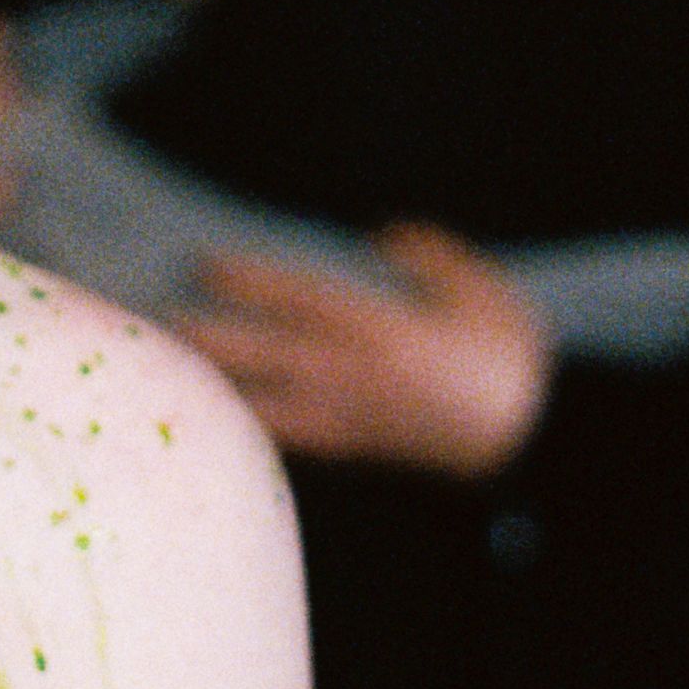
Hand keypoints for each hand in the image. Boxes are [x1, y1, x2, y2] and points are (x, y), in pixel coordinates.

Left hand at [175, 224, 552, 476]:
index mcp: (378, 332)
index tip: (200, 263)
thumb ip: (431, 257)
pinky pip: (286, 439)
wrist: (533, 447)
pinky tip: (222, 422)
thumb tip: (385, 236)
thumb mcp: (483, 291)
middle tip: (155, 322)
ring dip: (214, 388)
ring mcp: (346, 422)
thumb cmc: (510, 363)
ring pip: (261, 404)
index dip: (243, 281)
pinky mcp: (353, 453)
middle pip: (259, 358)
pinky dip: (250, 427)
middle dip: (206, 340)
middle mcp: (350, 378)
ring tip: (172, 373)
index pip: (294, 300)